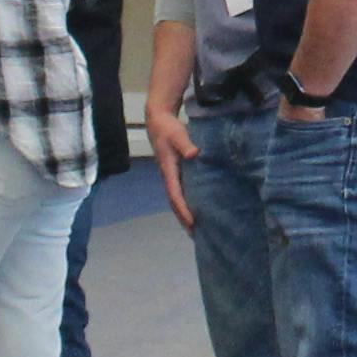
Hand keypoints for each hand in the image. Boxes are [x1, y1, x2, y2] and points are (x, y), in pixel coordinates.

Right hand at [150, 96, 197, 229]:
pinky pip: (181, 192)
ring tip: (198, 229)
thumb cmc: (168, 129)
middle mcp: (168, 177)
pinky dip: (187, 203)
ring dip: (185, 214)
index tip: (193, 223)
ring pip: (177, 200)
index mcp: (168, 172)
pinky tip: (198, 208)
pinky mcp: (175, 173)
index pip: (176, 196)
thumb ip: (185, 145)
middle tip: (197, 235)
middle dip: (184, 219)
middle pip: (175, 203)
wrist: (157, 121)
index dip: (184, 210)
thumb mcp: (177, 135)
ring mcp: (171, 176)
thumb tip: (194, 154)